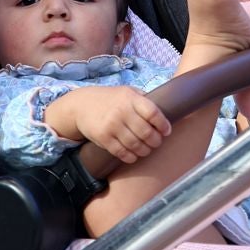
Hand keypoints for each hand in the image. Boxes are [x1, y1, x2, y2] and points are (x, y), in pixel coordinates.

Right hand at [55, 85, 170, 165]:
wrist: (82, 105)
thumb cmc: (111, 99)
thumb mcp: (127, 92)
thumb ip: (144, 100)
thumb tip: (166, 110)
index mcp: (130, 98)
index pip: (153, 113)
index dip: (163, 124)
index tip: (167, 131)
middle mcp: (121, 111)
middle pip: (146, 132)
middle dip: (155, 141)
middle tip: (157, 143)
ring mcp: (112, 125)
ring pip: (135, 144)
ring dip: (144, 150)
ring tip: (147, 150)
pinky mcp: (103, 138)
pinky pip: (121, 152)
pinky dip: (131, 157)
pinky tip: (134, 156)